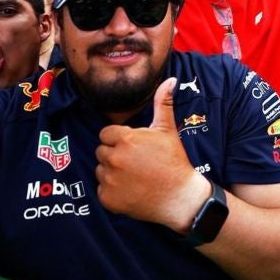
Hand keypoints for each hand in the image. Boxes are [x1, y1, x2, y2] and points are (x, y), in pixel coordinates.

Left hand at [95, 78, 209, 230]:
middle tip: (135, 162)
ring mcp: (110, 180)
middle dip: (115, 154)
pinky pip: (102, 190)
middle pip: (102, 151)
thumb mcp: (167, 129)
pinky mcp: (108, 199)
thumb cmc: (173, 160)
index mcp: (125, 139)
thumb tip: (170, 80)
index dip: (119, 139)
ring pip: (101, 170)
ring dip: (112, 172)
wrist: (178, 197)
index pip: (106, 134)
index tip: (133, 146)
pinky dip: (113, 191)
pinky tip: (130, 189)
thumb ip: (163, 103)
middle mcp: (114, 159)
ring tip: (133, 175)